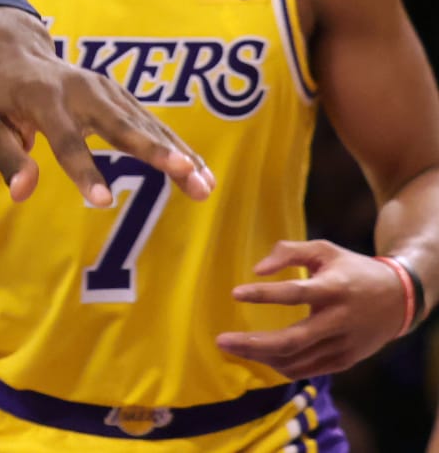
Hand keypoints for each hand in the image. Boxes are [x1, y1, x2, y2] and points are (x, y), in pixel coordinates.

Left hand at [0, 5, 215, 205]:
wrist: (14, 50)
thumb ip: (5, 158)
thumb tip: (23, 191)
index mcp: (42, 96)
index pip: (65, 139)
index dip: (84, 170)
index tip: (104, 203)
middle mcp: (80, 88)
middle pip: (121, 123)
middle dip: (154, 150)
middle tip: (186, 174)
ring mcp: (105, 89)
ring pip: (146, 123)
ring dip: (178, 154)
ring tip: (205, 186)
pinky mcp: (120, 96)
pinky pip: (152, 123)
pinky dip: (177, 147)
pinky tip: (202, 174)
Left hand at [216, 239, 408, 377]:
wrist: (400, 299)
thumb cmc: (352, 270)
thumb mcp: (324, 250)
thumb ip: (288, 251)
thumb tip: (257, 269)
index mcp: (334, 289)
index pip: (295, 293)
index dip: (264, 294)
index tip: (235, 293)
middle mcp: (339, 321)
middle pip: (292, 340)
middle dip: (253, 344)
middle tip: (221, 341)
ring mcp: (344, 345)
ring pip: (297, 360)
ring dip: (261, 356)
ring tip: (233, 347)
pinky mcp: (345, 360)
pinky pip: (308, 370)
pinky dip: (281, 365)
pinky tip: (261, 355)